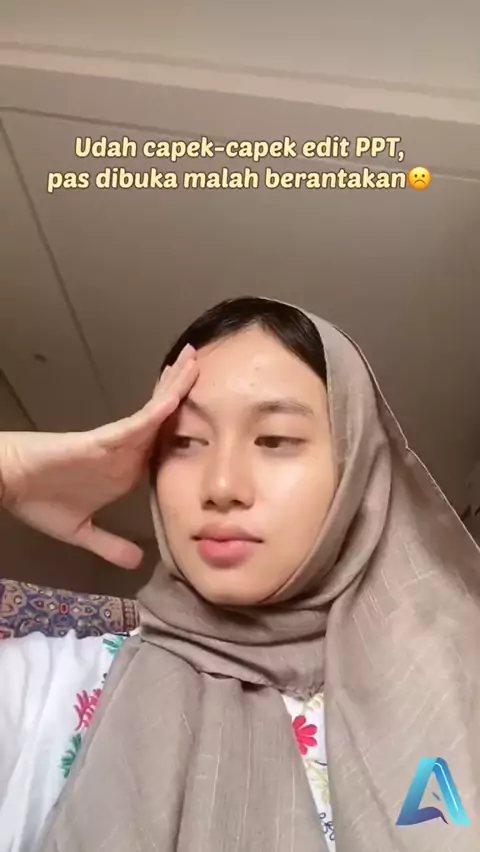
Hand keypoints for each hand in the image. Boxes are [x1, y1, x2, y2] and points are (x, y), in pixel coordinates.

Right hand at [0, 344, 197, 568]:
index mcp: (126, 471)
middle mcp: (126, 452)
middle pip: (164, 419)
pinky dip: (154, 413)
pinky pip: (133, 425)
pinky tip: (173, 398)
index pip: (164, 445)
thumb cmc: (39, 500)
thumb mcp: (81, 532)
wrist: (7, 484)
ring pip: (153, 414)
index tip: (212, 412)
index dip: (187, 426)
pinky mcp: (100, 441)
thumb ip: (110, 545)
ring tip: (194, 360)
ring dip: (175, 388)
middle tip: (206, 362)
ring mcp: (115, 444)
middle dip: (184, 390)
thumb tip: (137, 562)